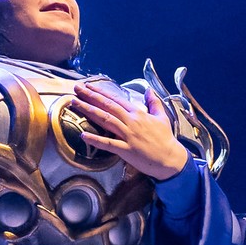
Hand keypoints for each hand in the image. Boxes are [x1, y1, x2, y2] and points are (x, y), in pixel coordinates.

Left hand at [71, 84, 188, 181]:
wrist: (170, 158)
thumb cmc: (165, 139)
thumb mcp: (161, 117)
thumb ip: (154, 102)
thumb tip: (150, 89)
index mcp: (138, 113)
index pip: (116, 99)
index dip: (101, 92)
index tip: (88, 86)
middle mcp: (131, 121)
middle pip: (107, 106)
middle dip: (90, 96)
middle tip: (77, 88)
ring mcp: (128, 135)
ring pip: (106, 120)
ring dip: (89, 111)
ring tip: (75, 103)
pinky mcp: (126, 150)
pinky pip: (108, 144)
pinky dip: (95, 139)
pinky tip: (83, 134)